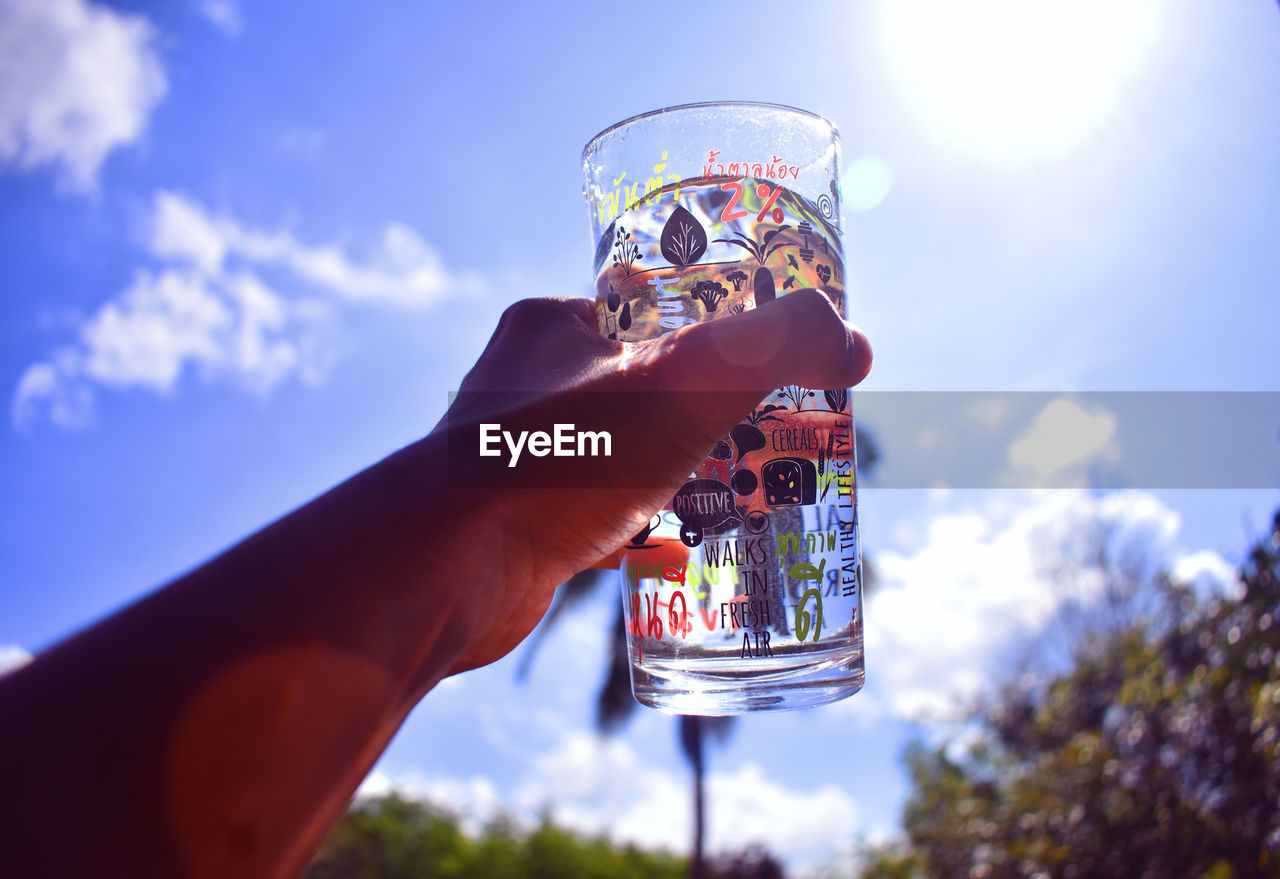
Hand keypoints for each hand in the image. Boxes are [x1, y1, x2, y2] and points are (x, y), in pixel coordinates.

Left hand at [434, 290, 870, 672]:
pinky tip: (677, 550)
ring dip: (675, 472)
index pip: (651, 310)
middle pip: (642, 387)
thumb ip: (776, 347)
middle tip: (770, 437)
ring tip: (739, 492)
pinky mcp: (514, 525)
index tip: (766, 366)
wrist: (447, 572)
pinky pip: (592, 516)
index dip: (715, 333)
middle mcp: (524, 384)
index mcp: (553, 327)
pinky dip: (637, 527)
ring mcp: (515, 456)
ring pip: (619, 454)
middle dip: (706, 413)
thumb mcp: (688, 384)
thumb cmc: (559, 462)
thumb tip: (852, 340)